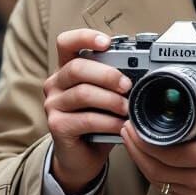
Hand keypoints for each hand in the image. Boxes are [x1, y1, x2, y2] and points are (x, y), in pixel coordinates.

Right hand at [44, 29, 128, 194]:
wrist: (82, 157)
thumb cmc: (97, 121)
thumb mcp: (106, 96)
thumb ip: (114, 81)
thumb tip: (142, 72)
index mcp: (67, 69)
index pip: (67, 43)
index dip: (85, 37)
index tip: (107, 42)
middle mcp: (56, 83)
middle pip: (77, 68)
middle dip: (107, 74)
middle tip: (127, 85)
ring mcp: (53, 104)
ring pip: (83, 93)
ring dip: (111, 100)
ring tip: (127, 108)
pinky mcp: (57, 126)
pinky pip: (86, 119)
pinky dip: (108, 121)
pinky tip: (120, 125)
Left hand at [121, 69, 195, 194]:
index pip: (168, 152)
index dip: (144, 140)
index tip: (134, 125)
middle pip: (156, 169)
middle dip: (136, 150)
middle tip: (127, 132)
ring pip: (159, 183)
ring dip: (142, 164)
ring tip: (134, 145)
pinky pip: (169, 192)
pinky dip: (157, 177)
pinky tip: (151, 163)